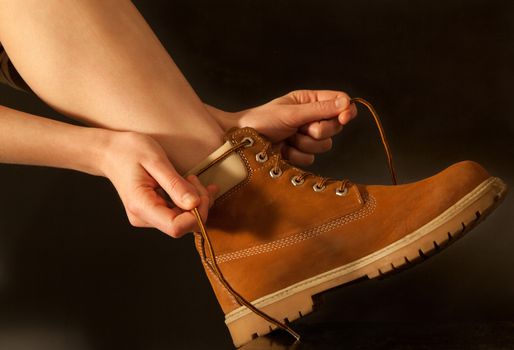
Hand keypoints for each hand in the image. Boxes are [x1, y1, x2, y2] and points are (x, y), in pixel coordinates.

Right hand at [99, 131, 218, 237]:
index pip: (176, 228)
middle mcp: (144, 218)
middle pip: (184, 225)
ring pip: (184, 220)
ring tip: (191, 178)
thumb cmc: (129, 151)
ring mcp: (148, 217)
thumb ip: (175, 185)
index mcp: (141, 206)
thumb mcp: (155, 161)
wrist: (110, 152)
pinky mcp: (154, 212)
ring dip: (196, 201)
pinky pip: (179, 213)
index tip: (200, 192)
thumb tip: (194, 204)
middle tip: (195, 178)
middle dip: (199, 204)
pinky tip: (192, 184)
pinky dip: (190, 200)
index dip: (196, 215)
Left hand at [206, 90, 356, 165]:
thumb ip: (319, 109)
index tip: (345, 117)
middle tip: (300, 129)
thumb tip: (346, 103)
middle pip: (335, 126)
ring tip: (287, 139)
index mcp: (309, 101)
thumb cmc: (261, 121)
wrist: (242, 143)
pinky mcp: (299, 153)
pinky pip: (310, 159)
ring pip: (324, 145)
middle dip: (318, 130)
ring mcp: (305, 137)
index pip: (339, 102)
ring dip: (304, 144)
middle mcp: (310, 117)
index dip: (346, 110)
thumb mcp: (291, 113)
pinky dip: (296, 155)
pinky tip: (283, 150)